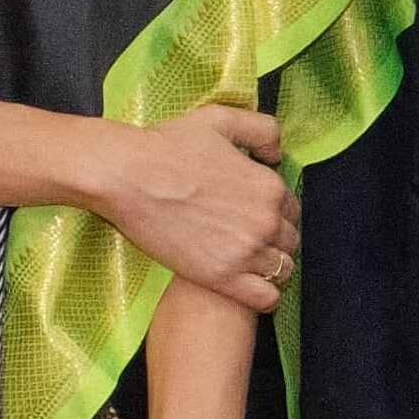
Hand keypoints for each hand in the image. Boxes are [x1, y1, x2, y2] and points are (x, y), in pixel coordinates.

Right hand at [92, 106, 298, 311]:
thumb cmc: (167, 146)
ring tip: (245, 264)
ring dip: (269, 268)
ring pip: (282, 271)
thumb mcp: (220, 120)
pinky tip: (247, 286)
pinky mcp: (221, 278)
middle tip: (244, 238)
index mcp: (269, 187)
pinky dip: (264, 296)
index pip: (292, 210)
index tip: (252, 215)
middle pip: (289, 242)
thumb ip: (261, 130)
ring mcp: (245, 253)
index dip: (274, 212)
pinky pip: (266, 299)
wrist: (126, 176)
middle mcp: (265, 222)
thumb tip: (276, 156)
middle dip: (273, 240)